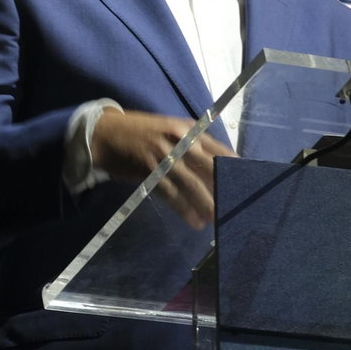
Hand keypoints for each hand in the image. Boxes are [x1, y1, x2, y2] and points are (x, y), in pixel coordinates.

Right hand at [90, 109, 235, 229]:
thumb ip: (192, 147)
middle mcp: (179, 140)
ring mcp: (163, 154)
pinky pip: (170, 192)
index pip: (217, 148)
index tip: (245, 181)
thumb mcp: (171, 132)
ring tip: (215, 218)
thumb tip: (215, 170)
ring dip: (205, 203)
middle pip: (208, 166)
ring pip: (190, 182)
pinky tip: (193, 220)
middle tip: (234, 205)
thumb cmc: (143, 133)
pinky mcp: (148, 170)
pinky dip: (183, 208)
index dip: (232, 166)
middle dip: (222, 187)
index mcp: (188, 129)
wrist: (105, 132)